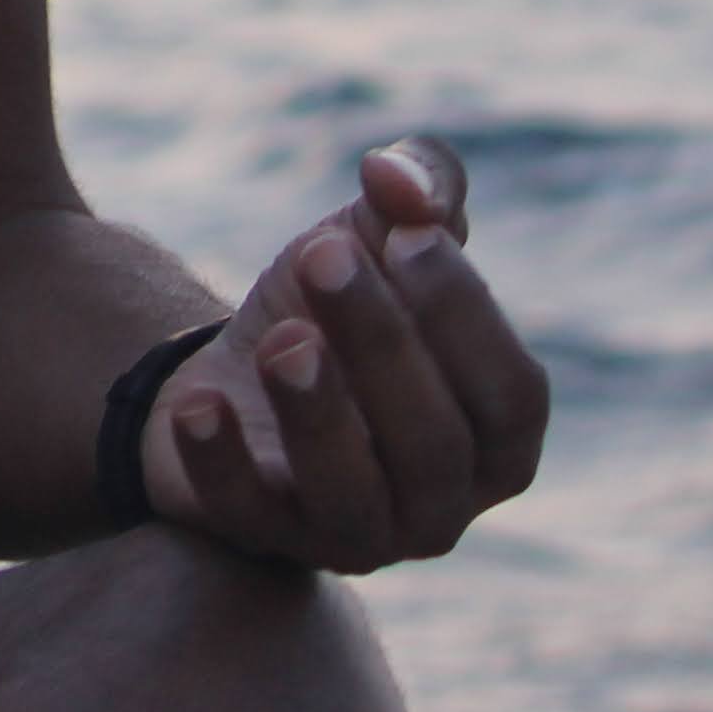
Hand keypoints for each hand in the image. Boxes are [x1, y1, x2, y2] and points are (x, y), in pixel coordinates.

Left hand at [145, 135, 548, 569]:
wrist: (226, 375)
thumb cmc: (329, 312)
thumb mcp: (373, 238)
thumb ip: (415, 191)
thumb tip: (394, 173)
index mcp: (496, 441)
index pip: (512, 395)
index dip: (464, 315)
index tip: (404, 233)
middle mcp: (442, 507)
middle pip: (433, 443)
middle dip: (382, 343)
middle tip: (320, 254)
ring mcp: (355, 537)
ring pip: (354, 497)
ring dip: (318, 415)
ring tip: (280, 339)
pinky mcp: (262, 538)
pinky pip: (246, 516)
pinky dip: (222, 462)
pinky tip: (199, 404)